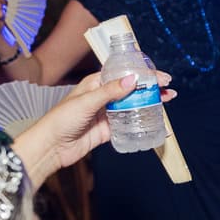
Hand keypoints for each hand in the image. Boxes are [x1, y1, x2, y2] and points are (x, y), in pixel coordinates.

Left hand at [14, 71, 174, 186]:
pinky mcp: (108, 130)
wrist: (51, 147)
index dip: (144, 73)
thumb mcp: (86, 101)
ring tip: (167, 101)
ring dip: (149, 103)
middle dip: (151, 87)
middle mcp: (103, 96)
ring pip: (132, 105)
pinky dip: (141, 122)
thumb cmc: (61, 119)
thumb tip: (132, 79)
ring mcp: (106, 113)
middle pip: (132, 89)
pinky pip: (128, 123)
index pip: (124, 73)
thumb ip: (110, 91)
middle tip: (169, 89)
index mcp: (96, 83)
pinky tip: (154, 121)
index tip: (161, 76)